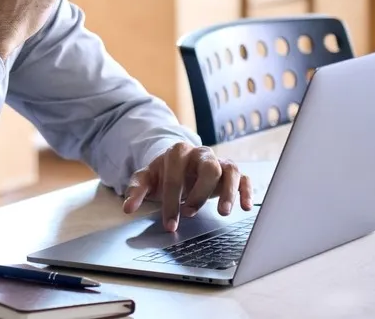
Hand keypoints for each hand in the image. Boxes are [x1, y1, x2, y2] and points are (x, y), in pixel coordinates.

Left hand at [122, 142, 252, 231]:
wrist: (179, 164)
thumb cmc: (164, 173)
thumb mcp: (147, 178)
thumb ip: (136, 190)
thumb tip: (128, 207)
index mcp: (178, 152)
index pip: (176, 175)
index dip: (172, 200)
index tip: (170, 223)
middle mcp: (202, 154)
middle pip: (208, 167)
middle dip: (199, 192)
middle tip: (191, 213)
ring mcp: (218, 162)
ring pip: (229, 170)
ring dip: (228, 192)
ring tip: (223, 213)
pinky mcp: (231, 172)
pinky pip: (243, 178)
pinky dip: (246, 191)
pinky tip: (245, 207)